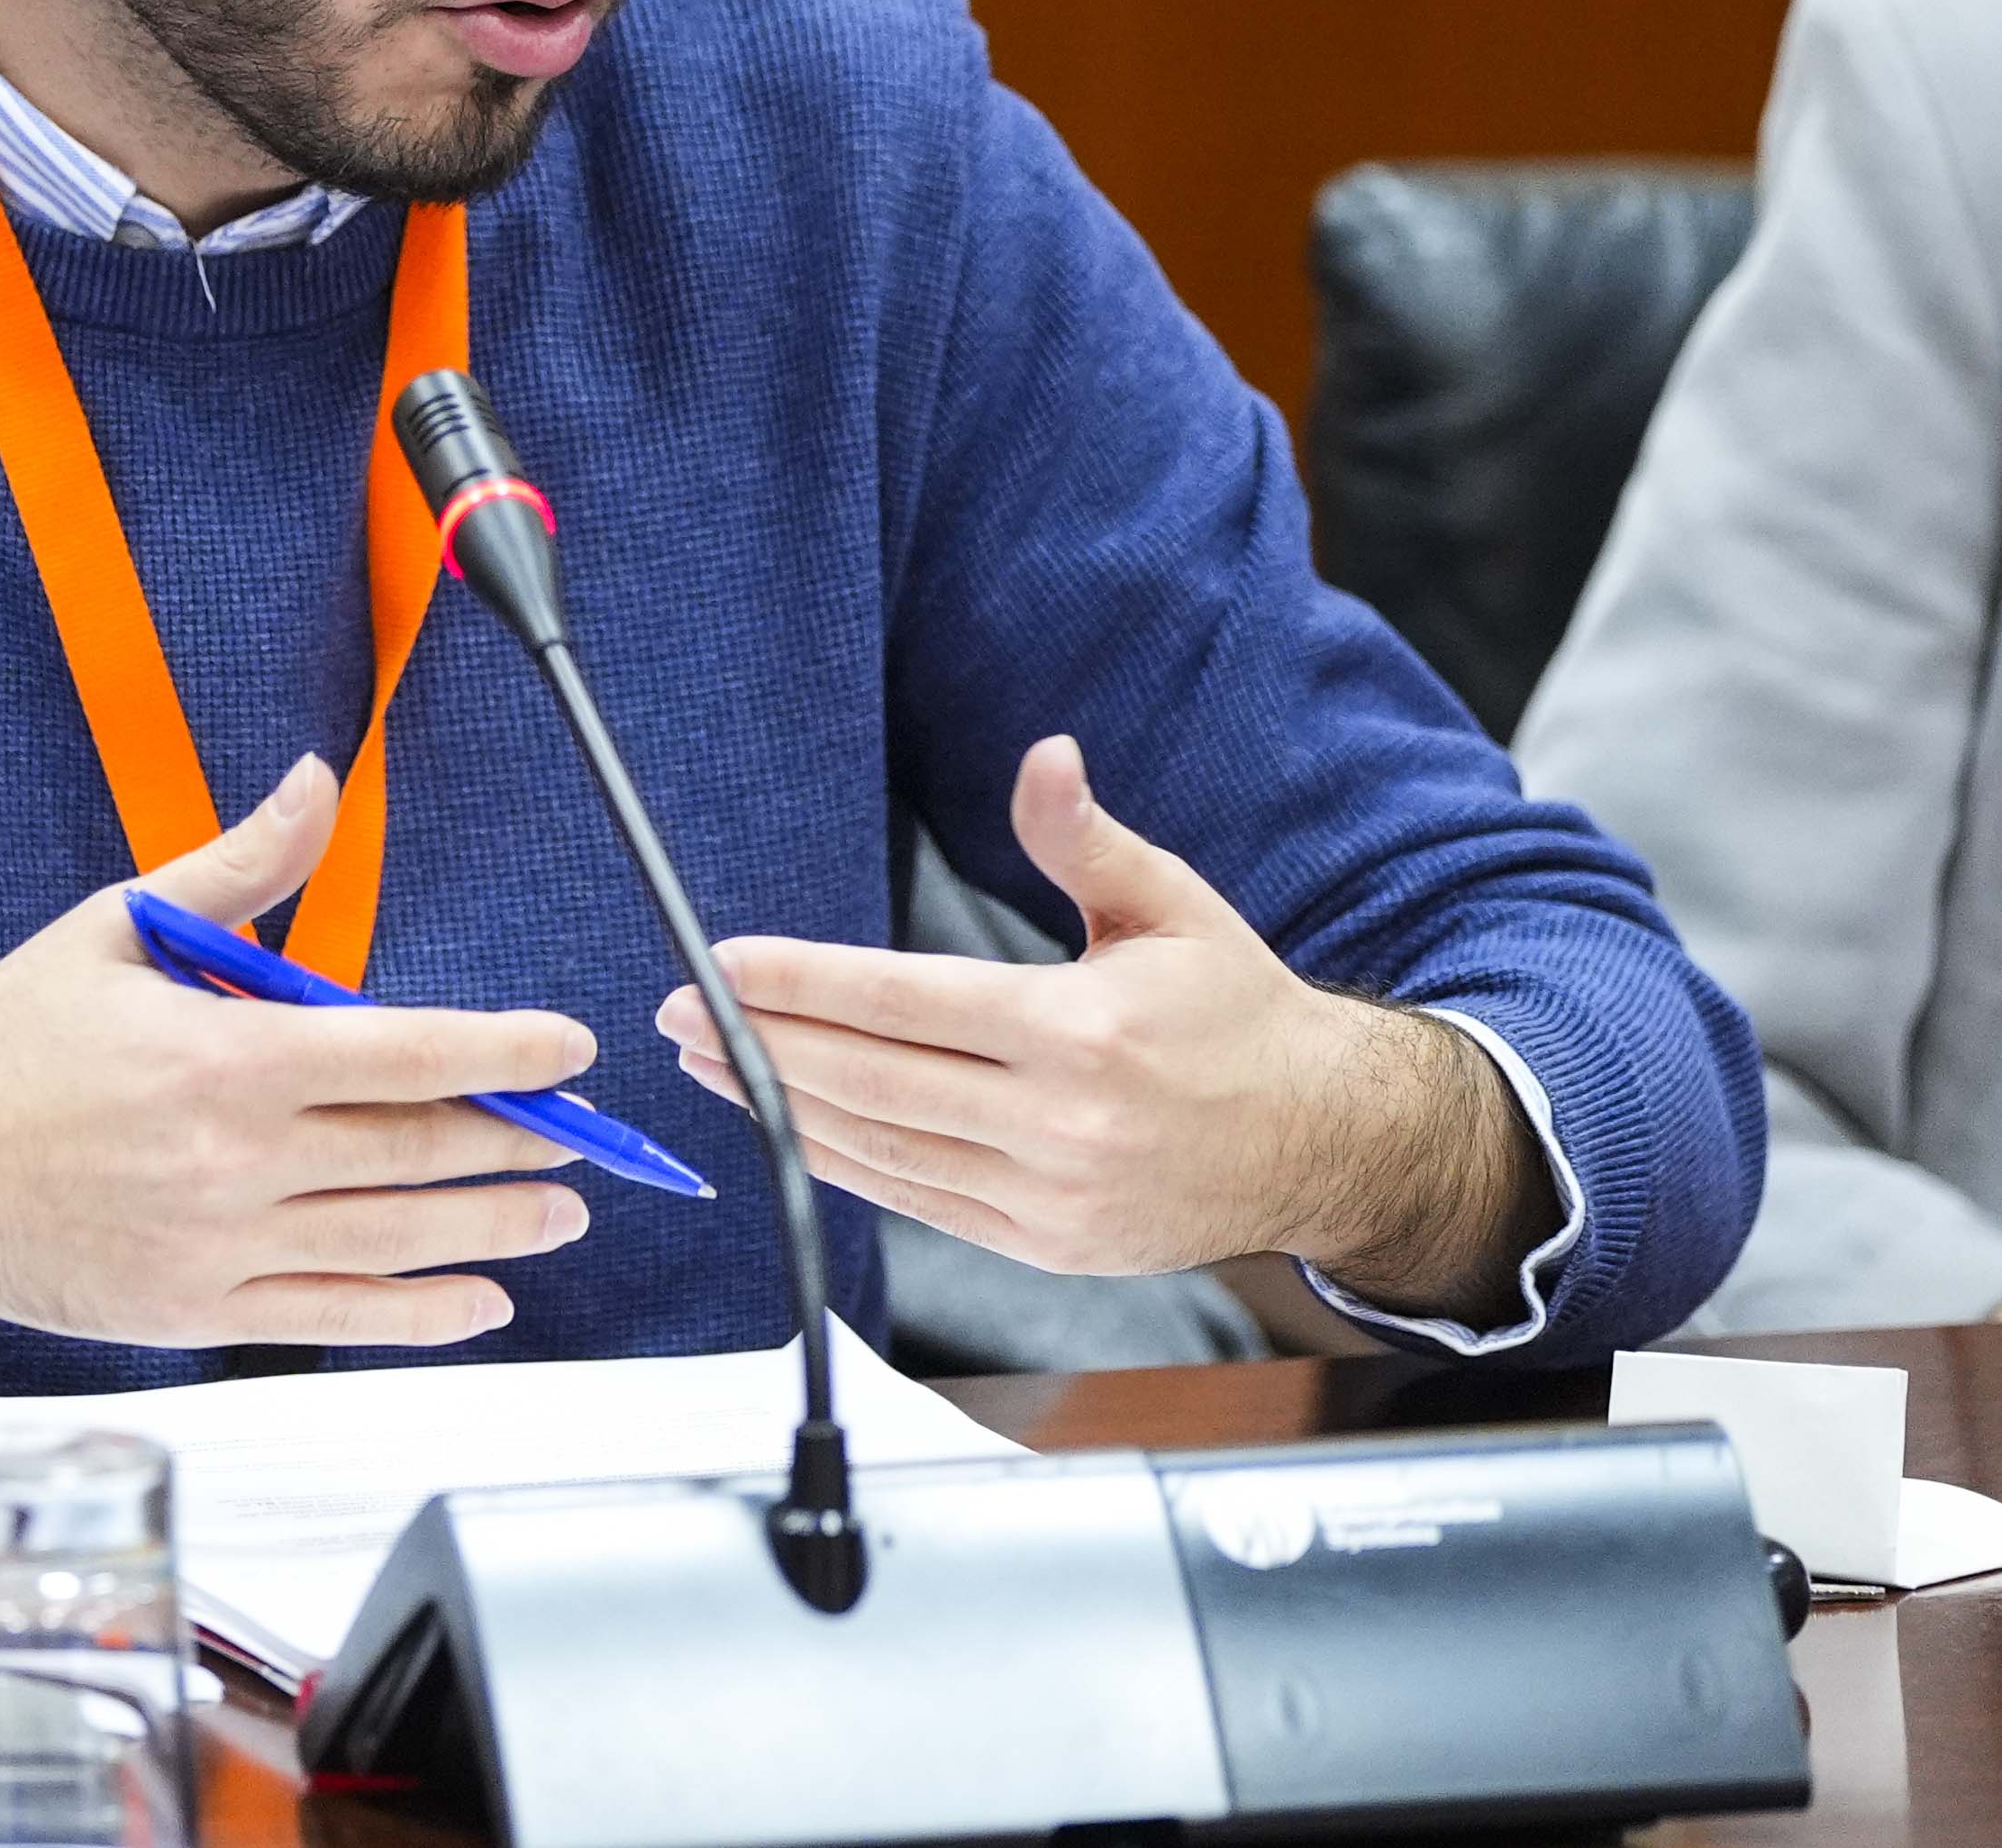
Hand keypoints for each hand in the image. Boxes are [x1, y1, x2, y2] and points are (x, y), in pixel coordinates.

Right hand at [0, 755, 595, 1346]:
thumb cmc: (10, 1039)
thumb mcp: (120, 926)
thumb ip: (240, 867)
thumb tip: (316, 781)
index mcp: (225, 1057)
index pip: (403, 1053)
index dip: (503, 1053)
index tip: (568, 1050)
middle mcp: (234, 1159)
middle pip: (415, 1151)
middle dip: (518, 1142)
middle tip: (583, 1137)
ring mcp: (219, 1246)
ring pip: (392, 1241)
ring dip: (493, 1228)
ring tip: (560, 1212)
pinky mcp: (195, 1311)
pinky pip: (335, 1317)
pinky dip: (420, 1315)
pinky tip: (481, 1302)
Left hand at [656, 736, 1555, 1322]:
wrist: (1321, 1141)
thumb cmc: (1239, 1013)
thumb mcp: (1171, 904)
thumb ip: (1085, 837)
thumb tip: (1044, 756)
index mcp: (1084, 1031)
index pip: (905, 1003)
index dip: (802, 983)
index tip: (722, 965)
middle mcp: (1063, 1123)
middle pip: (872, 1082)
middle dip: (762, 1044)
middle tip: (679, 1014)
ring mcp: (1051, 1198)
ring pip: (882, 1151)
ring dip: (784, 1107)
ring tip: (712, 1065)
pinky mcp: (1046, 1246)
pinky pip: (918, 1203)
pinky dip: (845, 1163)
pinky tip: (795, 1124)